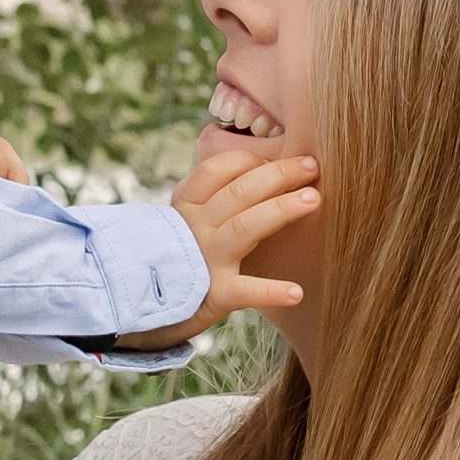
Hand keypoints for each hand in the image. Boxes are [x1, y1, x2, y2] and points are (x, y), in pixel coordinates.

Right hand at [114, 150, 319, 351]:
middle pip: (239, 192)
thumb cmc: (183, 254)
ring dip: (281, 209)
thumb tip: (261, 165)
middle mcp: (194, 227)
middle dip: (278, 174)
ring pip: (245, 226)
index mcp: (186, 204)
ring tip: (314, 199)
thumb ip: (215, 195)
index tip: (279, 155)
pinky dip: (271, 291)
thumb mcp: (189, 218)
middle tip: (311, 165)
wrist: (146, 305)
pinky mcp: (215, 294)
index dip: (250, 159)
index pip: (216, 169)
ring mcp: (205, 259)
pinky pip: (246, 290)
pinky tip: (297, 292)